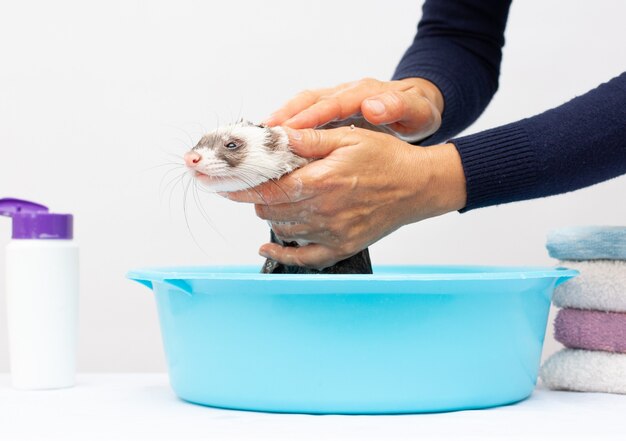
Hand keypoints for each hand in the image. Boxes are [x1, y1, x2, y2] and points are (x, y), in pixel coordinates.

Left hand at [224, 127, 465, 268]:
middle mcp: (324, 211)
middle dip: (255, 196)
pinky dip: (282, 253)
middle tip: (251, 184)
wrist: (418, 186)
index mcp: (322, 181)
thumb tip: (275, 135)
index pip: (267, 188)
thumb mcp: (348, 137)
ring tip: (273, 198)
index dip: (241, 186)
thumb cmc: (386, 159)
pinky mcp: (341, 246)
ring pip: (282, 227)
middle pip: (269, 209)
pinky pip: (304, 258)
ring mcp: (332, 233)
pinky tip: (267, 245)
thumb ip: (308, 138)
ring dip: (271, 213)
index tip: (223, 183)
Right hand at [263, 77, 444, 142]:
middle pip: (309, 100)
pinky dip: (289, 130)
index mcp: (364, 92)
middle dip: (285, 116)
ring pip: (303, 107)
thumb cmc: (418, 112)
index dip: (308, 116)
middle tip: (263, 134)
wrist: (421, 109)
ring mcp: (337, 102)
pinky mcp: (333, 114)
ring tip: (262, 139)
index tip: (288, 131)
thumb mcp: (418, 110)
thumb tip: (374, 107)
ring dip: (282, 121)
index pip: (331, 103)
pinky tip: (277, 146)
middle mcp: (346, 94)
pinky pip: (306, 118)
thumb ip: (398, 106)